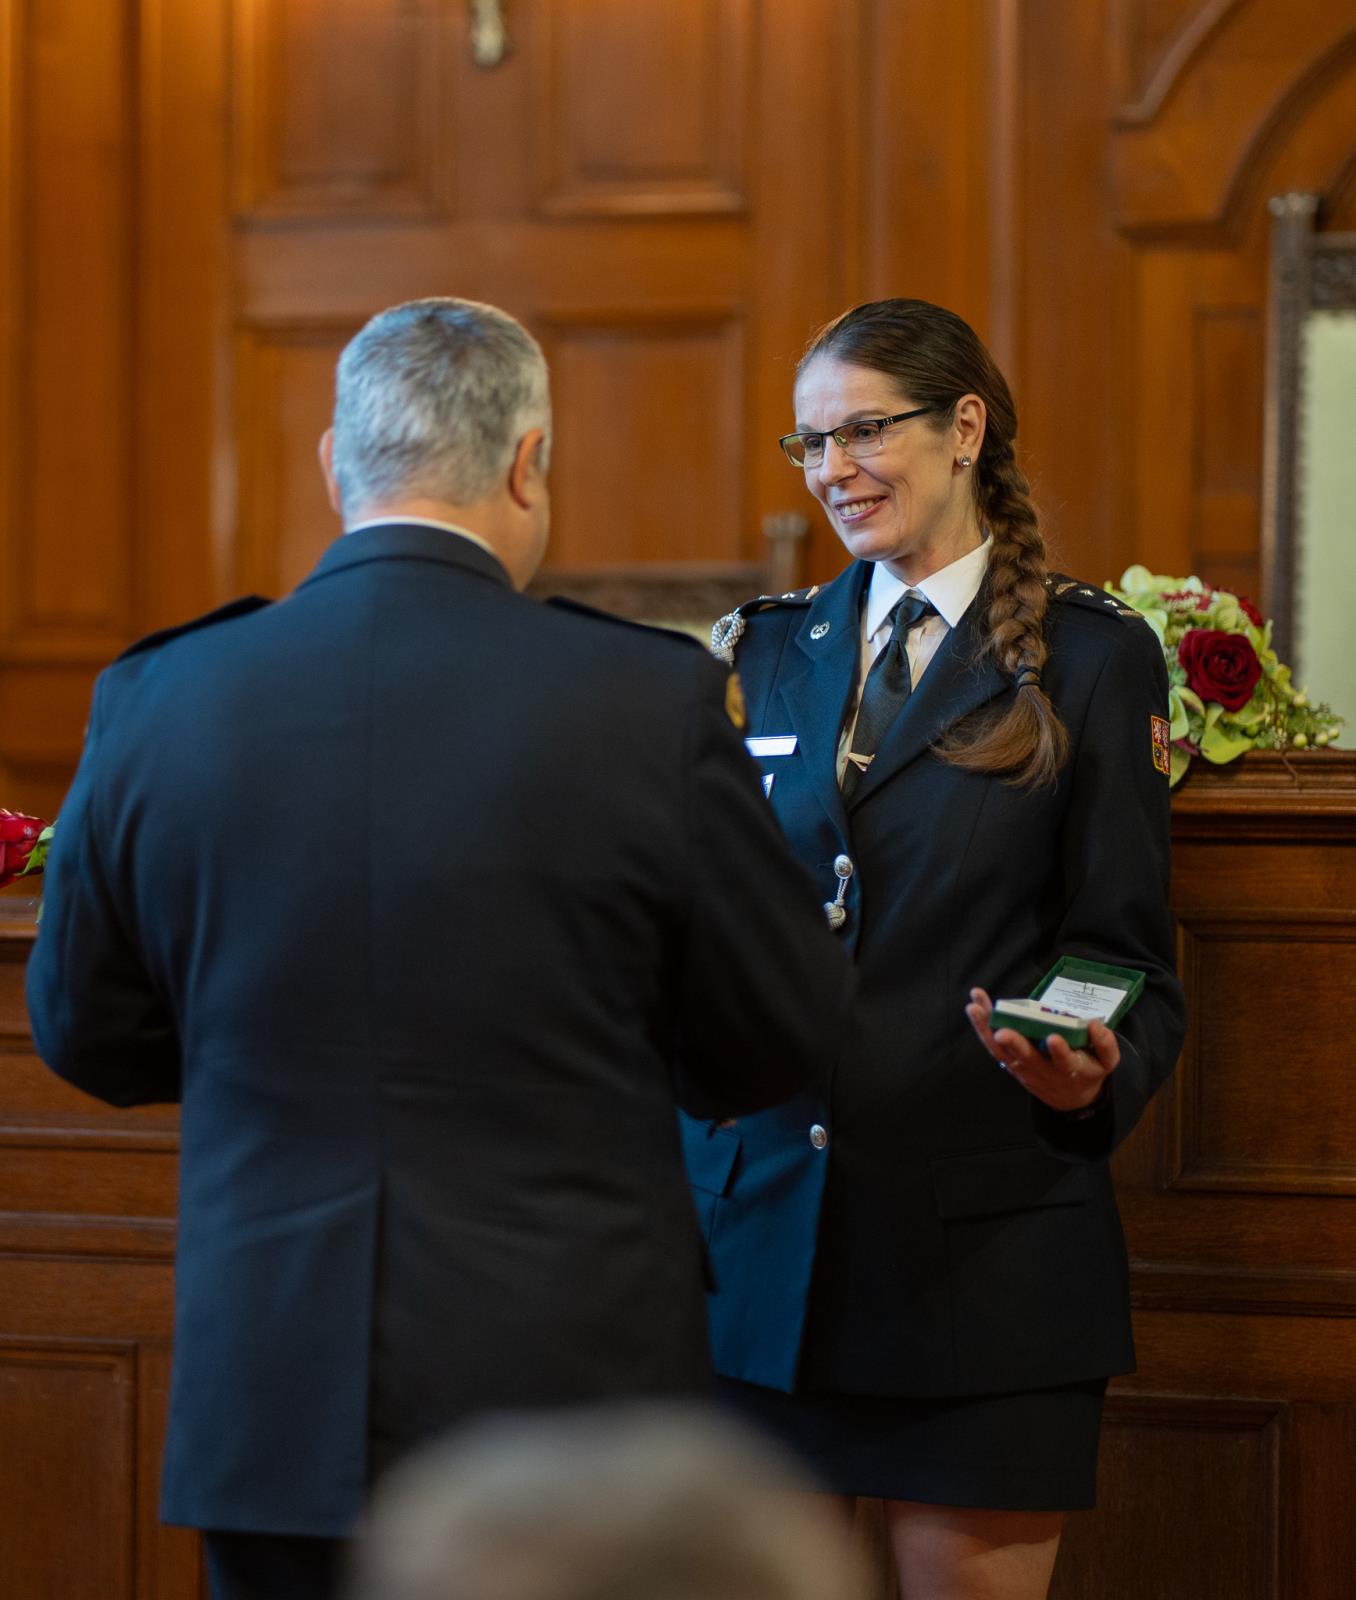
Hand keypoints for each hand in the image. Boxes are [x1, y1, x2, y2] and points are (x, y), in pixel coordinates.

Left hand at [965, 987, 1117, 1114]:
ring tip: (974, 1007)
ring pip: (1002, 1052)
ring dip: (986, 1029)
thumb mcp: (1107, 1062)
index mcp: (1070, 1069)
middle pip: (1026, 1058)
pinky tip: (975, 1007)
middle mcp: (1043, 1070)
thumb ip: (1106, 1044)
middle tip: (1002, 1032)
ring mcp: (1023, 1068)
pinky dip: (983, 1028)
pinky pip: (993, 1048)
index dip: (1060, 1051)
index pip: (1065, 1061)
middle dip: (1014, 1044)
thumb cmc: (1088, 1071)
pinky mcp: (1011, 1064)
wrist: (1070, 1099)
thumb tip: (1095, 1024)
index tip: (1054, 1038)